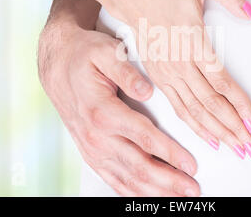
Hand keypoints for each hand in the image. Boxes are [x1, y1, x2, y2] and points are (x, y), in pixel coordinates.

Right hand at [38, 23, 199, 196]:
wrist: (58, 66)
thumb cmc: (83, 58)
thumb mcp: (105, 53)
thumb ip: (126, 72)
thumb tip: (146, 91)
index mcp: (102, 112)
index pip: (143, 139)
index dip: (170, 154)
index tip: (190, 164)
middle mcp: (96, 136)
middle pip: (138, 167)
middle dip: (168, 181)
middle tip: (192, 188)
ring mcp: (92, 148)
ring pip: (126, 179)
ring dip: (154, 192)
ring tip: (178, 198)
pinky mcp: (91, 153)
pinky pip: (112, 179)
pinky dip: (132, 192)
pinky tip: (148, 196)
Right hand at [99, 0, 250, 154]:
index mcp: (192, 41)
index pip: (221, 81)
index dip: (240, 104)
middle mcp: (178, 63)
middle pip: (210, 103)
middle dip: (232, 127)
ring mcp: (165, 72)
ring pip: (194, 110)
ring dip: (215, 131)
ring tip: (234, 147)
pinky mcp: (157, 76)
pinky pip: (178, 106)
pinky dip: (193, 125)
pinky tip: (206, 135)